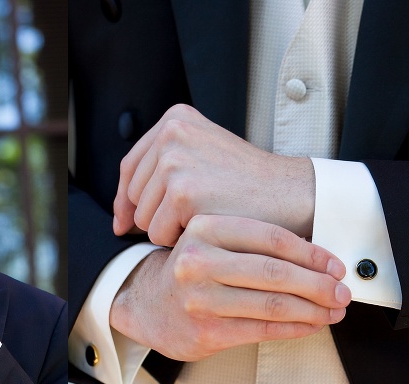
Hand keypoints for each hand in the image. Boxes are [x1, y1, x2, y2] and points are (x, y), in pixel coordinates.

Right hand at [110, 215, 351, 361]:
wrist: (147, 304)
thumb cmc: (190, 271)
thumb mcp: (210, 241)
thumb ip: (251, 243)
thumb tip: (317, 258)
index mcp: (204, 229)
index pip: (271, 238)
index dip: (311, 253)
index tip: (335, 265)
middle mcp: (198, 262)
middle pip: (275, 273)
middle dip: (319, 285)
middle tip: (342, 292)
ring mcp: (200, 299)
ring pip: (273, 304)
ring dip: (313, 310)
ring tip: (333, 311)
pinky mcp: (205, 331)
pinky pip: (263, 330)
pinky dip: (295, 328)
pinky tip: (311, 325)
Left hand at [113, 104, 314, 245]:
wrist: (290, 194)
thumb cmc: (247, 183)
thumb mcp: (202, 155)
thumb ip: (160, 170)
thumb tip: (118, 218)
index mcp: (174, 119)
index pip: (129, 168)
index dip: (125, 200)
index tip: (123, 224)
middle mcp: (171, 133)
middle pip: (134, 194)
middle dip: (154, 214)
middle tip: (193, 214)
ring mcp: (175, 162)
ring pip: (143, 217)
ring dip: (168, 228)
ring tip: (203, 215)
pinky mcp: (183, 193)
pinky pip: (158, 233)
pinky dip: (178, 240)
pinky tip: (206, 225)